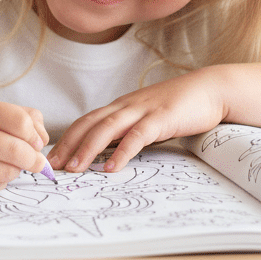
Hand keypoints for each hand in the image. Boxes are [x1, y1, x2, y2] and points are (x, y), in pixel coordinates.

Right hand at [0, 97, 49, 192]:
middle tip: (36, 162)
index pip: (20, 121)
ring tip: (9, 165)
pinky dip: (0, 181)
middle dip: (34, 160)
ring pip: (7, 172)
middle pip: (16, 151)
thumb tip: (44, 140)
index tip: (36, 142)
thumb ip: (18, 116)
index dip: (35, 135)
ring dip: (15, 172)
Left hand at [46, 70, 225, 173]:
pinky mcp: (161, 118)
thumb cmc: (177, 108)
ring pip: (107, 128)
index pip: (86, 122)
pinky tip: (111, 166)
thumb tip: (107, 152)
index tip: (51, 158)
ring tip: (74, 169)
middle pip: (89, 124)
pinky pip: (137, 136)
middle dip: (68, 145)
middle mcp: (126, 106)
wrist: (209, 90)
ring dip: (87, 149)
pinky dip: (122, 151)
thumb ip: (128, 130)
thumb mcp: (146, 118)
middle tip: (52, 167)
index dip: (67, 139)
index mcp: (120, 107)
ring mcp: (143, 110)